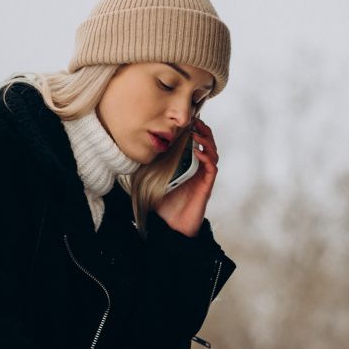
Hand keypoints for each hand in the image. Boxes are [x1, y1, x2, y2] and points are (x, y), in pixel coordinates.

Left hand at [155, 119, 218, 236]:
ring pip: (213, 154)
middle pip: (208, 145)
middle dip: (204, 132)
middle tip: (196, 121)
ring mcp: (203, 178)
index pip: (196, 144)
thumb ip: (149, 167)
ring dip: (207, 141)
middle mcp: (198, 170)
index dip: (195, 131)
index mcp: (188, 166)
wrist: (171, 227)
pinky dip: (207, 157)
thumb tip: (135, 153)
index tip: (188, 120)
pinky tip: (198, 152)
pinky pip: (212, 168)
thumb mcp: (152, 180)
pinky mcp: (206, 186)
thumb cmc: (164, 206)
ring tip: (197, 134)